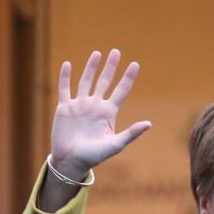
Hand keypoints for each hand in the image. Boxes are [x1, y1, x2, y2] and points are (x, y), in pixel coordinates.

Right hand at [50, 49, 151, 179]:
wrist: (72, 161)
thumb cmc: (95, 156)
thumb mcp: (116, 144)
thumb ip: (131, 133)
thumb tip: (149, 123)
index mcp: (109, 113)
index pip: (121, 91)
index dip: (128, 77)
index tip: (135, 64)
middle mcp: (95, 106)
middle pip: (104, 81)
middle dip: (110, 67)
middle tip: (116, 51)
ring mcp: (80, 105)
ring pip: (86, 81)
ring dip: (91, 67)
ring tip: (97, 53)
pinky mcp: (64, 108)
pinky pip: (65, 89)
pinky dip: (65, 76)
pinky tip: (68, 64)